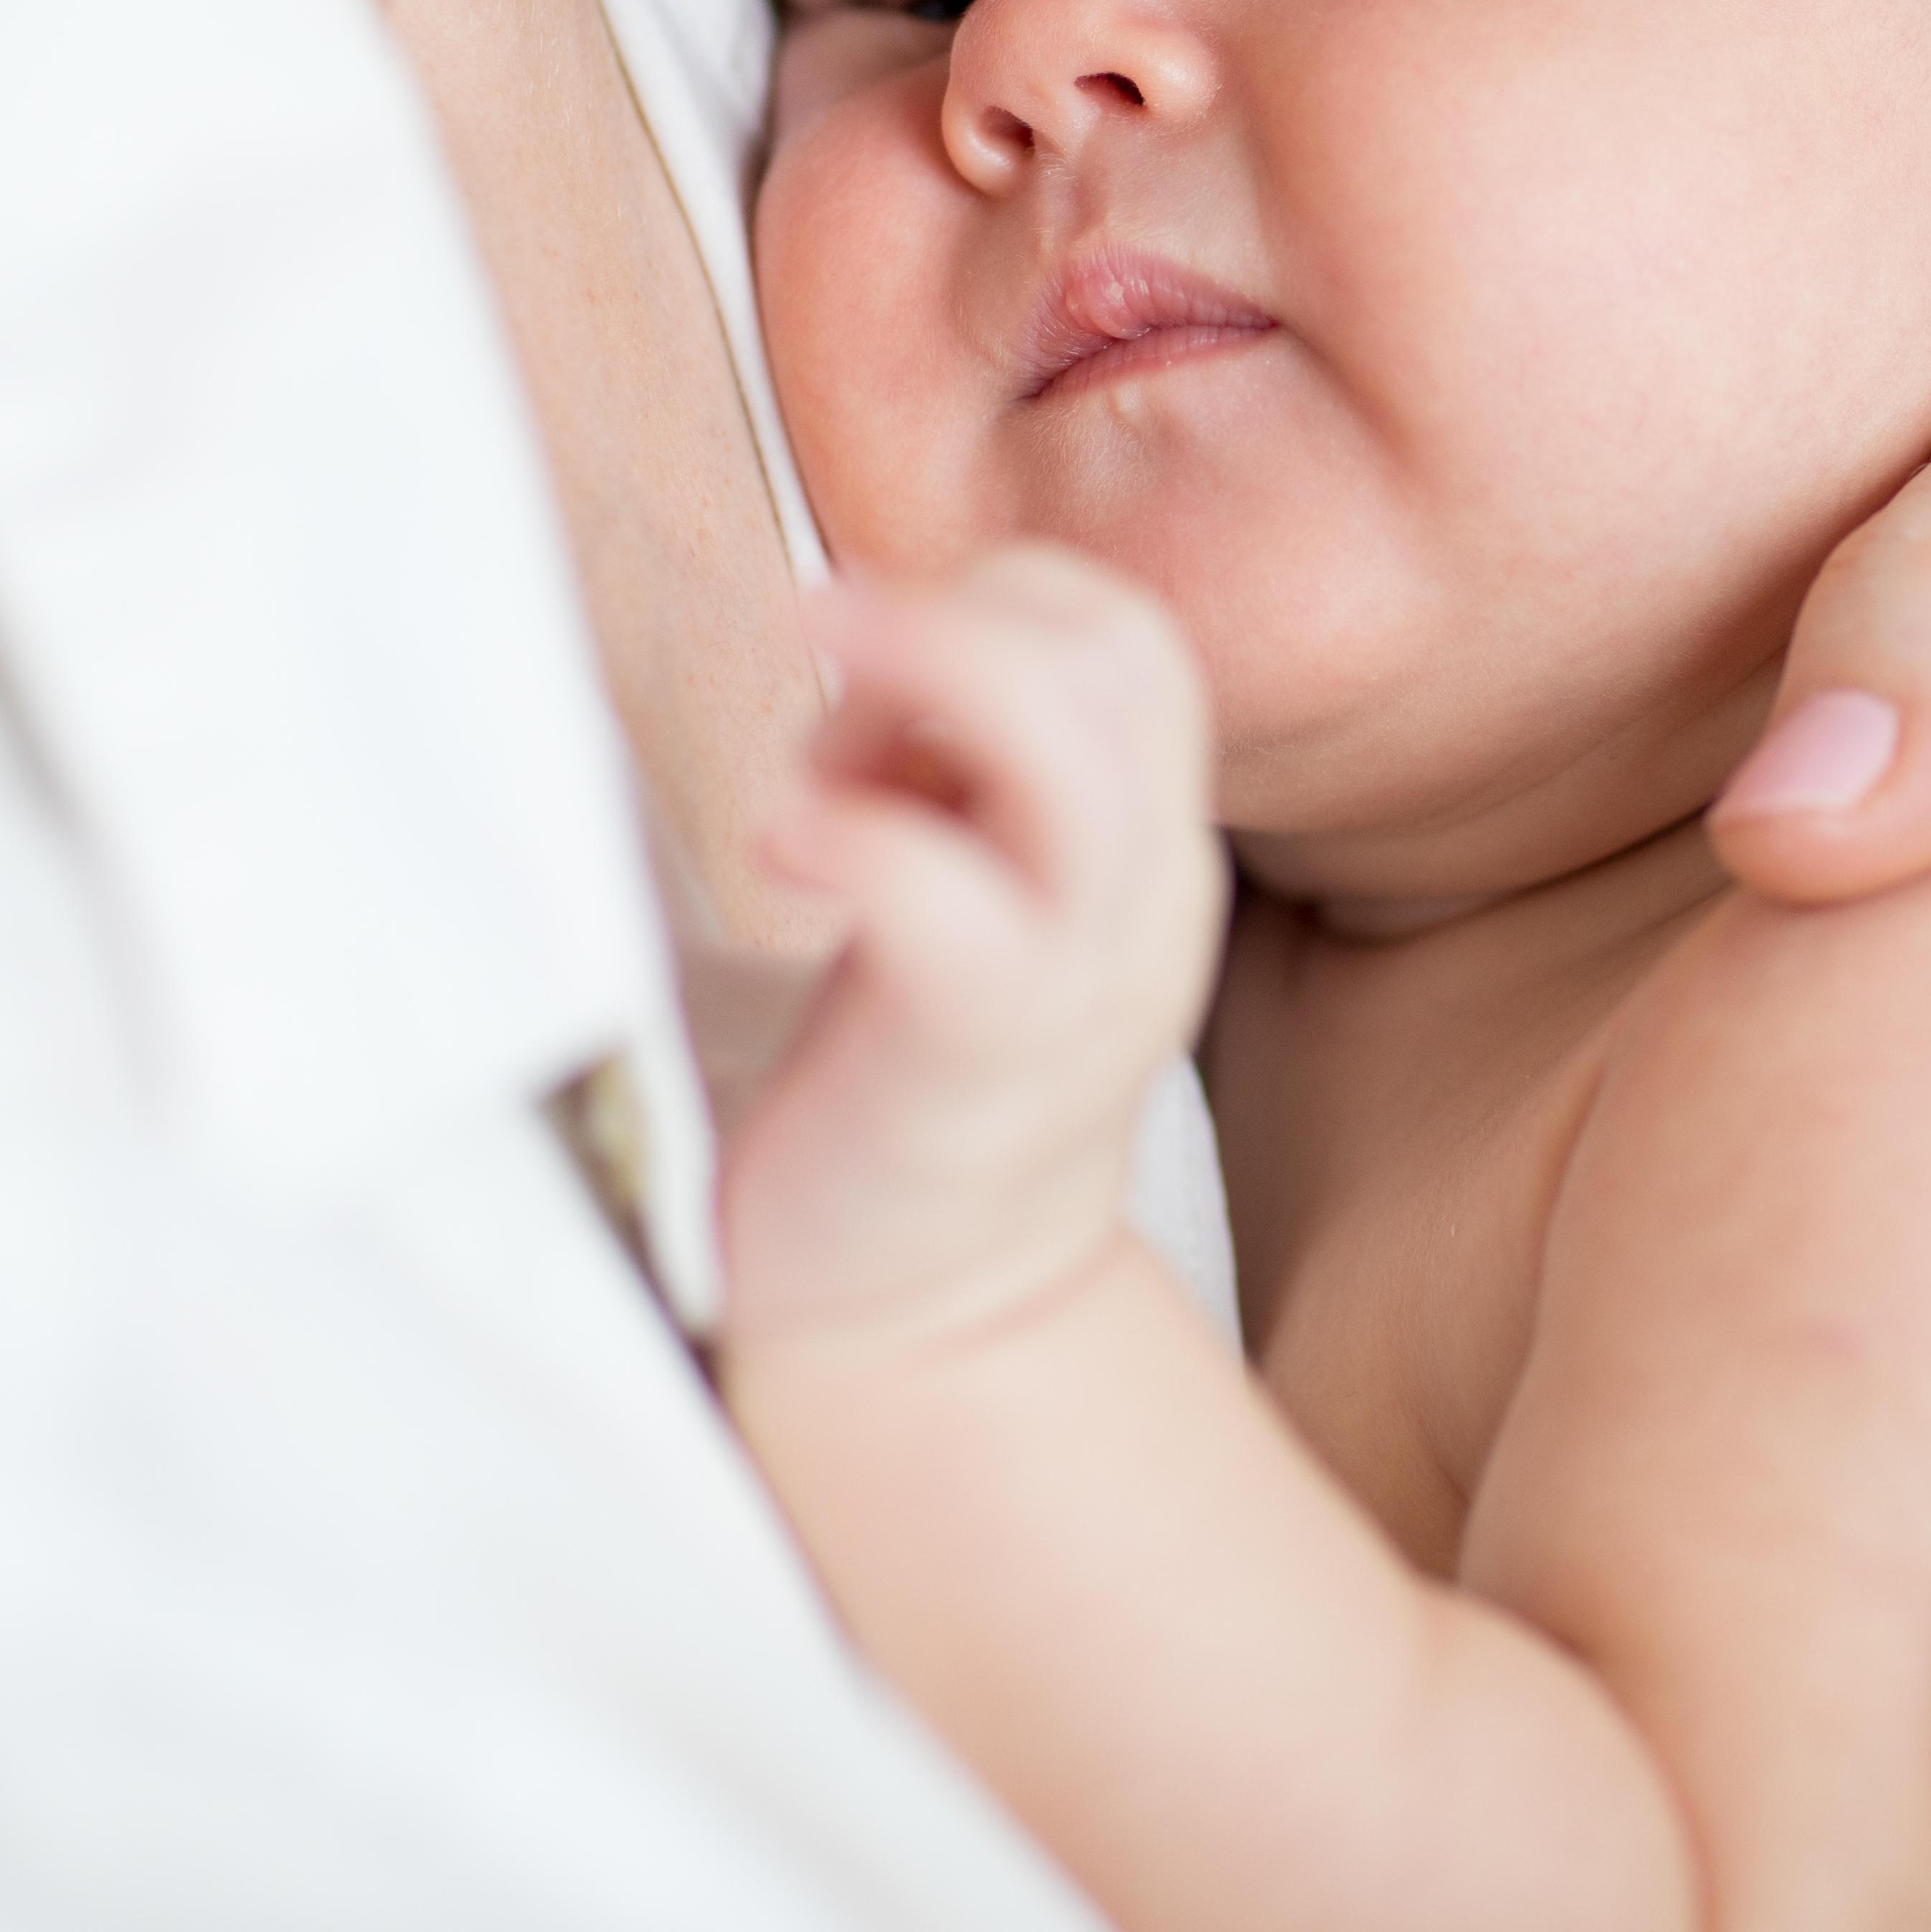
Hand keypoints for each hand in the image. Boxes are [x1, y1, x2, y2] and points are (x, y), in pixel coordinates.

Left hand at [719, 547, 1228, 1350]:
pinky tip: (786, 859)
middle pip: (1125, 654)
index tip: (874, 684)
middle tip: (830, 694)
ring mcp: (1079, 976)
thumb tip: (873, 630)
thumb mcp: (980, 894)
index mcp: (1143, 850)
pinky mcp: (981, 1049)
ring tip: (817, 766)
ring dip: (919, 686)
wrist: (926, 1327)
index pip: (1129, 635)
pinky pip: (953, 895)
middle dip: (958, 616)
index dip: (994, 604)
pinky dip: (855, 835)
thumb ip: (962, 770)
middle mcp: (1144, 898)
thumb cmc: (908, 1087)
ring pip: (1073, 747)